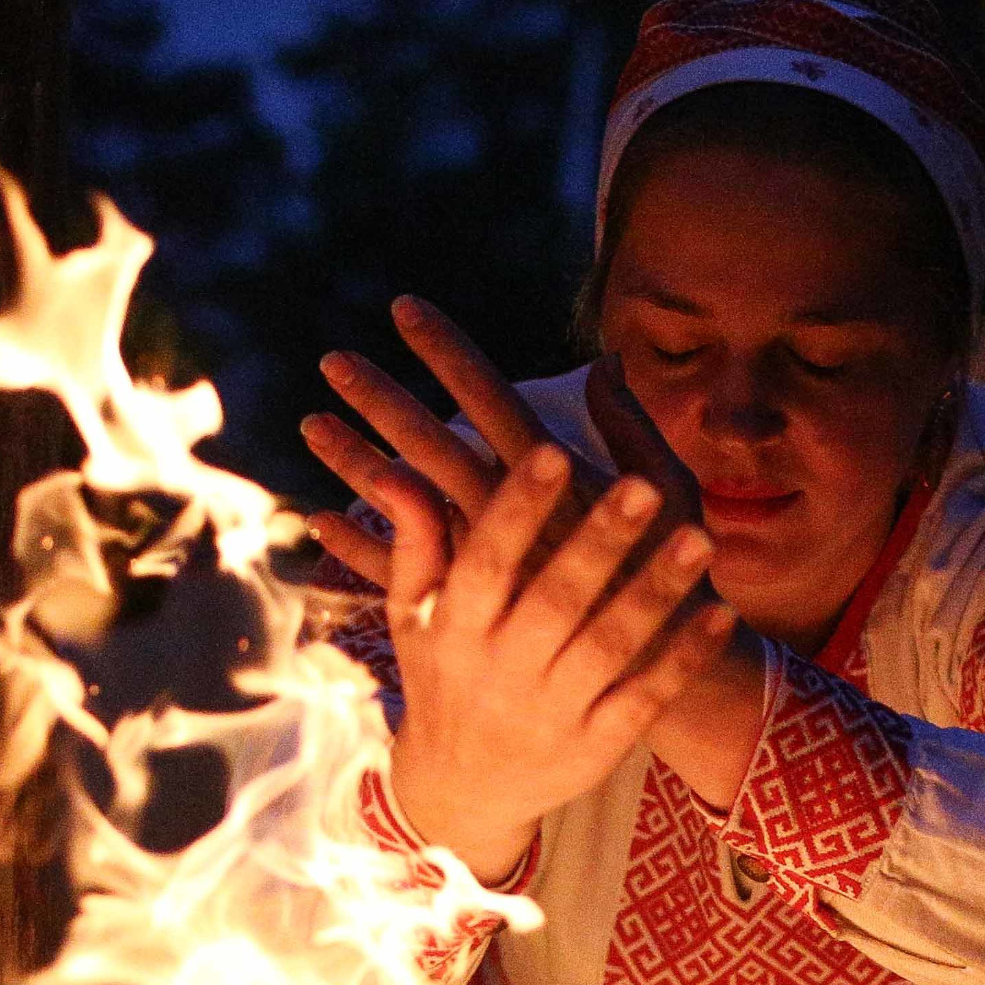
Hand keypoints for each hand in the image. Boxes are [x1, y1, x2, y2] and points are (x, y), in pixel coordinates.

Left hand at [300, 297, 701, 589]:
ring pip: (410, 507)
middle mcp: (512, 517)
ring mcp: (488, 565)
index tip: (403, 308)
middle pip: (435, 446)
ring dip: (360, 465)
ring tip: (310, 426)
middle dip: (384, 402)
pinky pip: (408, 578)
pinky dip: (365, 550)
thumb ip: (632, 427)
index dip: (449, 353)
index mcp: (557, 479)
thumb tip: (606, 360)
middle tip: (332, 360)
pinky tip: (323, 522)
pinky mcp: (476, 611)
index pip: (491, 399)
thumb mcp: (670, 493)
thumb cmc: (674, 571)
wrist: (665, 675)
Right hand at [370, 441, 730, 878]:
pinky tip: (721, 612)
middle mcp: (502, 672)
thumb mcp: (411, 616)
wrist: (461, 793)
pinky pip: (645, 700)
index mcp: (456, 630)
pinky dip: (684, 658)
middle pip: (556, 601)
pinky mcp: (597, 747)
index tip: (553, 452)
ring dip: (656, 592)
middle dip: (600, 542)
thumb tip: (399, 470)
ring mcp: (553, 714)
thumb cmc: (443, 676)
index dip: (517, 510)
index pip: (485, 563)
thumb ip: (415, 542)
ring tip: (700, 537)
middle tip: (644, 486)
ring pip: (609, 648)